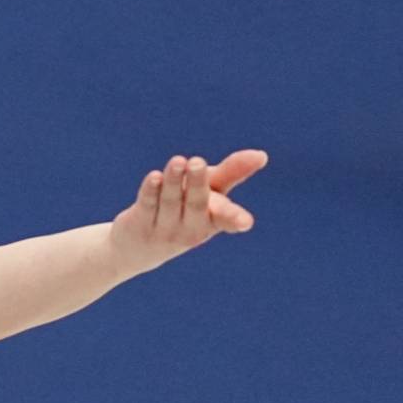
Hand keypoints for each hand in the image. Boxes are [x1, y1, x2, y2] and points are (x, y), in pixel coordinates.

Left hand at [108, 149, 267, 275]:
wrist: (140, 248)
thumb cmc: (185, 212)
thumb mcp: (210, 193)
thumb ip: (232, 173)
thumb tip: (262, 155)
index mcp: (214, 221)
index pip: (226, 219)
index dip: (235, 219)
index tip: (245, 222)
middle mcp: (192, 228)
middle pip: (196, 204)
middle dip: (197, 183)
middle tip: (197, 161)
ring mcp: (166, 229)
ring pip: (171, 201)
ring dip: (173, 180)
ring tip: (177, 161)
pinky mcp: (140, 224)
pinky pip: (148, 204)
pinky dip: (151, 190)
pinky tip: (154, 176)